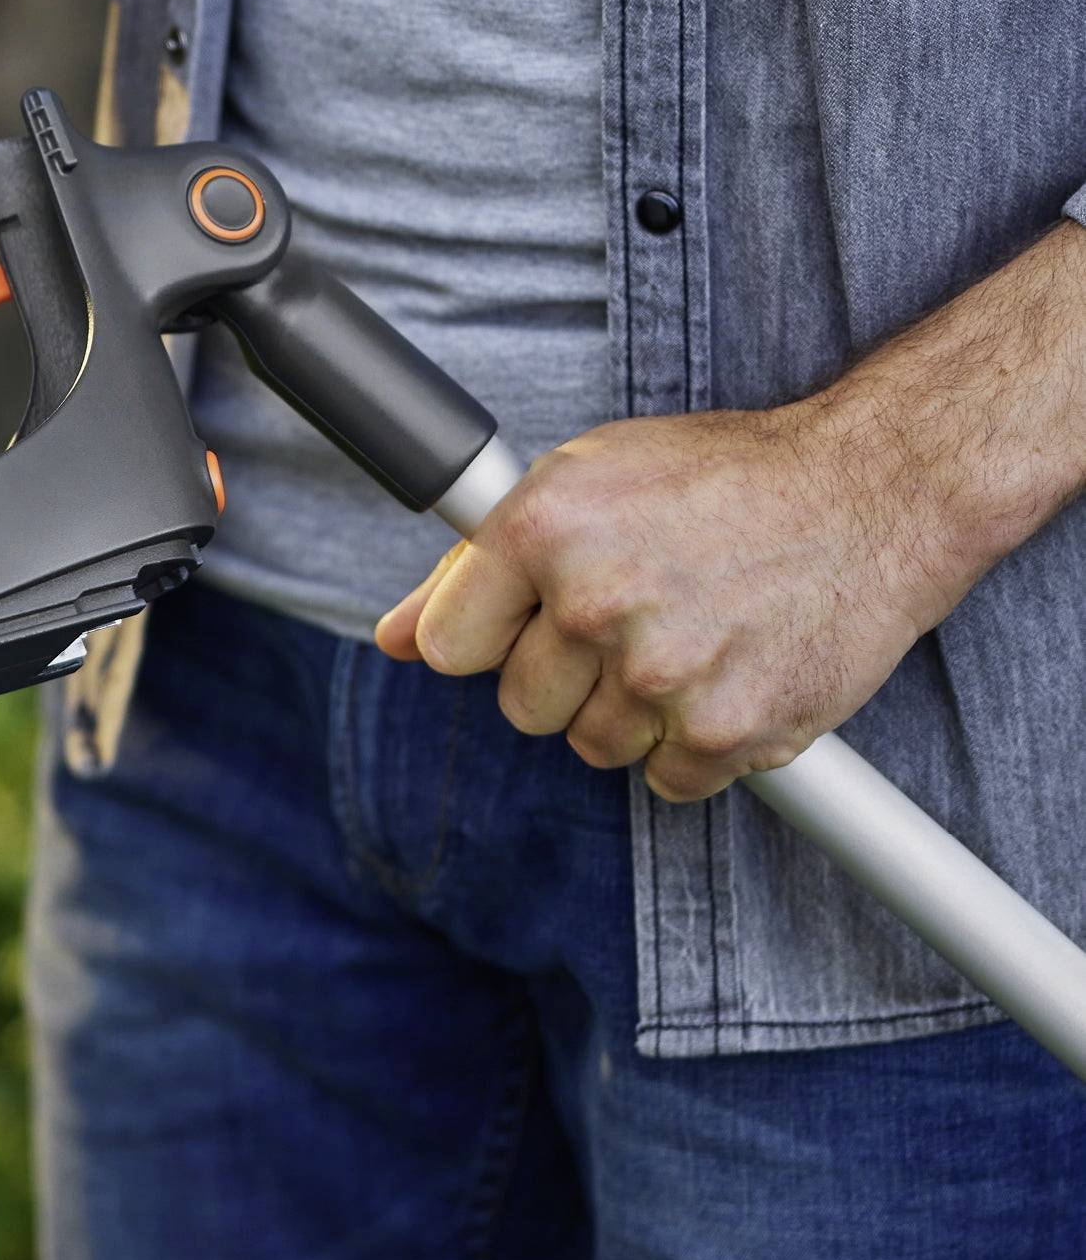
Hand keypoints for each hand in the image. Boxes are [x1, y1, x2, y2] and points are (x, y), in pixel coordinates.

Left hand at [373, 398, 965, 801]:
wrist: (872, 492)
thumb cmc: (720, 480)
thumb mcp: (585, 480)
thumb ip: (473, 566)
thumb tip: (388, 637)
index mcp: (543, 528)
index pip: (445, 646)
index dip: (486, 637)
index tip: (528, 621)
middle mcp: (594, 601)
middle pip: (519, 705)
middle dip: (563, 674)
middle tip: (634, 617)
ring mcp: (661, 674)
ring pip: (590, 746)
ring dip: (630, 710)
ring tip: (689, 636)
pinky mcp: (725, 733)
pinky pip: (665, 779)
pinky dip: (693, 746)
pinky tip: (728, 674)